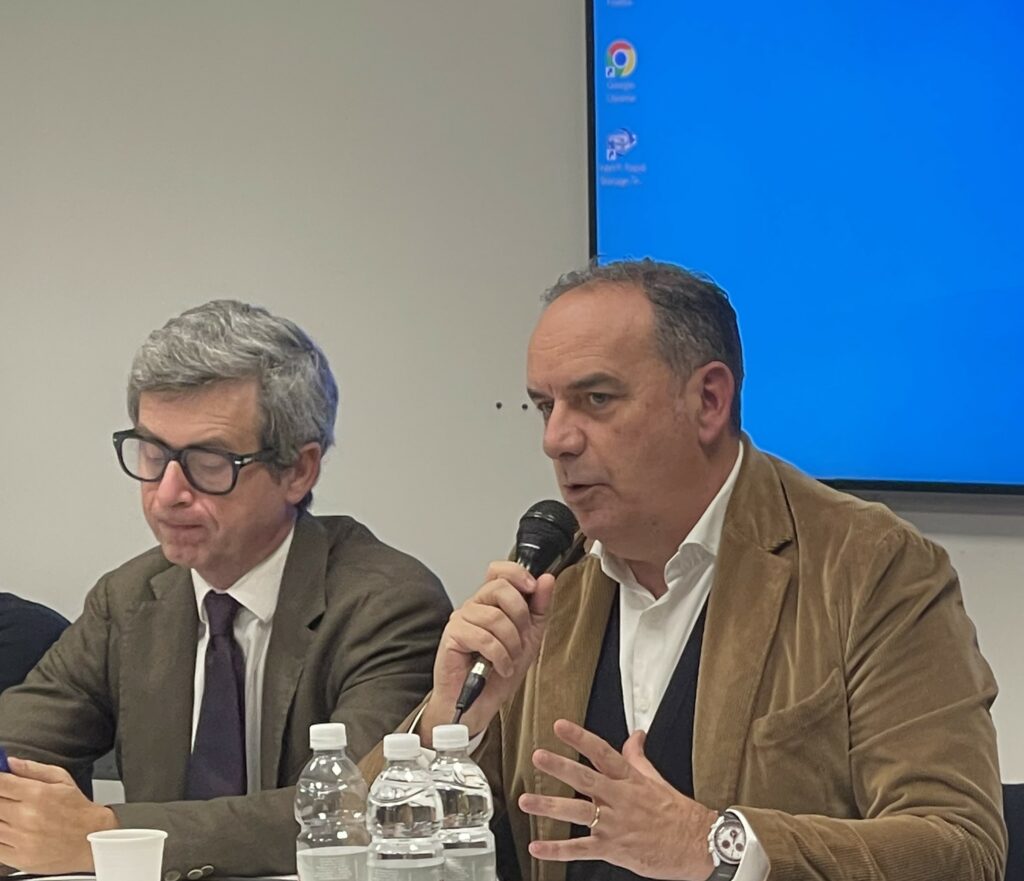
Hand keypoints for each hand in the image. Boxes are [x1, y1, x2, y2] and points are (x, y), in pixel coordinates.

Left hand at [0, 757, 118, 872]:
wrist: (92, 838)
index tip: (1, 781)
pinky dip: (0, 837)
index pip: (1, 783)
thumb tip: (9, 762)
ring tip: (12, 814)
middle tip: (9, 798)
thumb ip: (33, 769)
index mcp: (38, 794)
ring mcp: (21, 839)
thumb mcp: (62, 779)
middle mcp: (27, 817)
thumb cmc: (77, 808)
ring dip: (0, 818)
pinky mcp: (18, 858)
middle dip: (0, 798)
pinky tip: (10, 830)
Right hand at [420, 562, 555, 741]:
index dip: (517, 573)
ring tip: (510, 658)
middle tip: (521, 637)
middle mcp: (474, 606)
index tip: (532, 588)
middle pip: (499, 588)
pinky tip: (500, 666)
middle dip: (519, 615)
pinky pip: (483, 638)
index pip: (499, 570)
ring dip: (511, 644)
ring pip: (494, 617)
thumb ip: (539, 608)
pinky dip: (499, 656)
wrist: (479, 705)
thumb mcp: (529, 638)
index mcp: (491, 602)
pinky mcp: (452, 637)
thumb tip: (546, 580)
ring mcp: (461, 620)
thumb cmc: (498, 672)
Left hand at [518, 720, 716, 879]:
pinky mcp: (614, 849)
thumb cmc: (678, 812)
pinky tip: (538, 847)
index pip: (602, 753)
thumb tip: (635, 735)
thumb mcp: (656, 779)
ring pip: (578, 813)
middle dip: (561, 767)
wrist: (698, 845)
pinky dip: (557, 851)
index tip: (560, 726)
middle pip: (586, 780)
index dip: (581, 738)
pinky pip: (581, 850)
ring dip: (550, 807)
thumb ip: (638, 757)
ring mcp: (615, 825)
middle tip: (539, 756)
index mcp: (630, 780)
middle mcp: (620, 800)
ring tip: (526, 801)